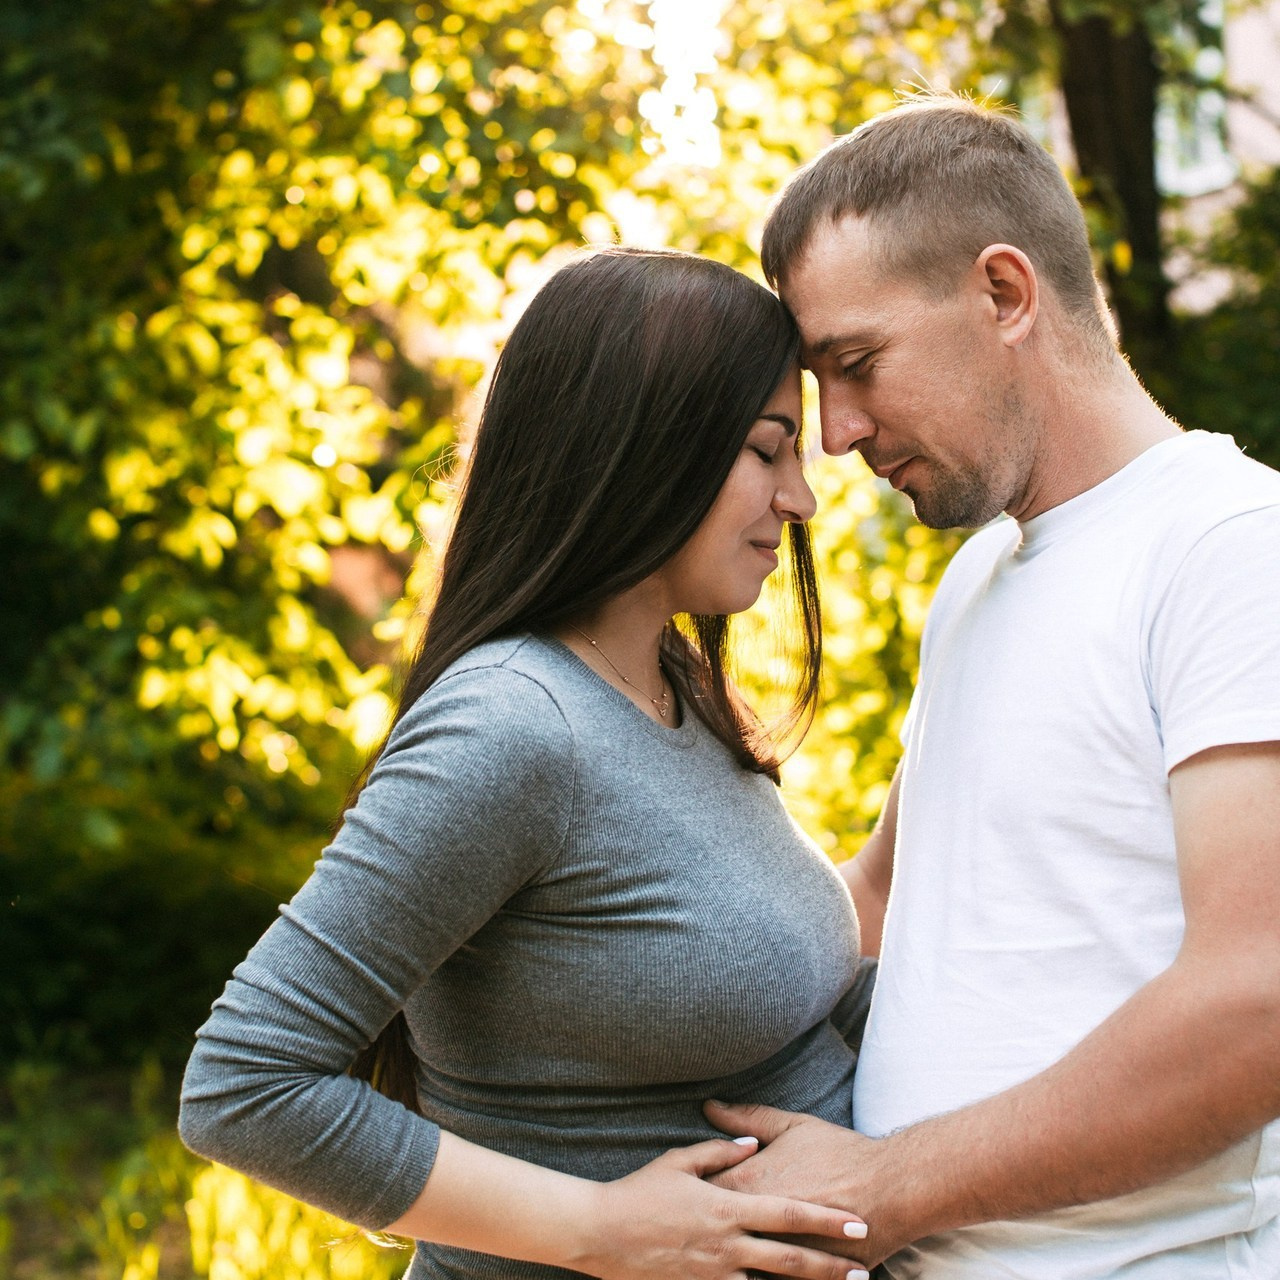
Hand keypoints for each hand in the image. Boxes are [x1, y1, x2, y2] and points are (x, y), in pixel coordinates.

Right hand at [579, 1135, 870, 1279]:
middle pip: (790, 1260)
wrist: (600, 1233)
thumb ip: (720, 1151)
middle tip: (864, 1272)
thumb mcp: (679, 1161)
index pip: (788, 1214)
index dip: (825, 1219)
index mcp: (726, 1206)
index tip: (858, 1223)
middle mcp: (726, 1244)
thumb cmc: (639, 1192)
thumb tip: (753, 1144)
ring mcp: (714, 1274)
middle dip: (830, 1267)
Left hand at [703, 1100, 904, 1267]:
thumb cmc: (840, 1154)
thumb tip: (709, 1105)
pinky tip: (751, 1274)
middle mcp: (758, 1221)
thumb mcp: (791, 1126)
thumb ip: (746, 1118)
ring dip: (725, 1259)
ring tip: (713, 1256)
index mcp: (750, 1182)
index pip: (702, 1189)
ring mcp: (779, 1253)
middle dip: (702, 1229)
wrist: (892, 1189)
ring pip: (737, 1265)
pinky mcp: (802, 1277)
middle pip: (713, 1230)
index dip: (693, 1192)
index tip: (685, 1193)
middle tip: (693, 1228)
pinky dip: (758, 1278)